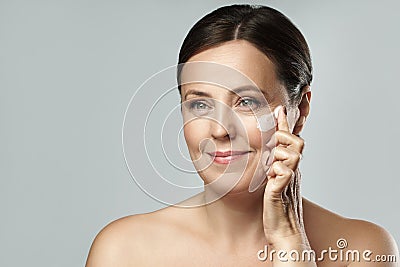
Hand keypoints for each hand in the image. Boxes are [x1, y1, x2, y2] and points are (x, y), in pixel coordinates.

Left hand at [262, 105, 307, 247]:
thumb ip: (273, 166)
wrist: (285, 230)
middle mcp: (293, 170)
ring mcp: (289, 180)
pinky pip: (282, 172)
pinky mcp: (281, 190)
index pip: (291, 141)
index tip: (279, 109)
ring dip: (277, 157)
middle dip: (283, 139)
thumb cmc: (278, 206)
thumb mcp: (275, 182)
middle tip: (272, 149)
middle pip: (296, 142)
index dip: (286, 125)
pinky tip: (270, 179)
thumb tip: (270, 155)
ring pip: (289, 154)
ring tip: (270, 169)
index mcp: (290, 166)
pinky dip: (275, 172)